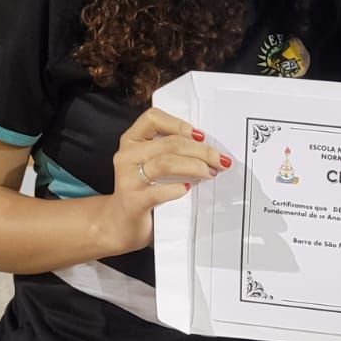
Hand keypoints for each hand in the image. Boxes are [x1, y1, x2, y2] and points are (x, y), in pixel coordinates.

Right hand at [103, 107, 230, 254]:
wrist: (121, 222)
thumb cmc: (143, 189)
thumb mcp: (151, 164)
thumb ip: (170, 151)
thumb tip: (206, 147)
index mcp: (132, 140)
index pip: (152, 118)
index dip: (178, 124)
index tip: (200, 136)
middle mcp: (127, 155)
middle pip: (169, 143)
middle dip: (200, 151)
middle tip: (219, 160)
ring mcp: (128, 178)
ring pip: (165, 163)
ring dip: (194, 166)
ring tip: (209, 173)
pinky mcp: (133, 200)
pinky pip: (158, 192)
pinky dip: (176, 189)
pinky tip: (187, 188)